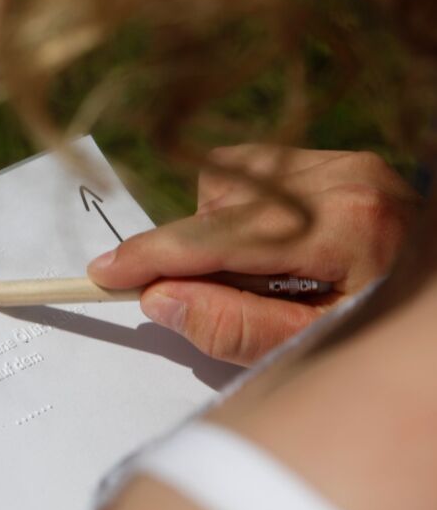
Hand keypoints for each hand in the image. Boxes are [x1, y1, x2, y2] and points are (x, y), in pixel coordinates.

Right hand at [88, 145, 418, 364]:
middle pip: (217, 205)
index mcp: (344, 226)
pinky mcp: (339, 160)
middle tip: (186, 295)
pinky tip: (270, 244)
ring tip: (259, 274)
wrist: (435, 312)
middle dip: (190, 253)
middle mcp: (344, 178)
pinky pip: (252, 170)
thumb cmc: (382, 334)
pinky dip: (242, 208)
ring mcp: (344, 163)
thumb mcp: (313, 348)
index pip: (221, 238)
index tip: (106, 274)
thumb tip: (160, 300)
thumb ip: (237, 328)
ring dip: (221, 230)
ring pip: (228, 182)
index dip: (155, 256)